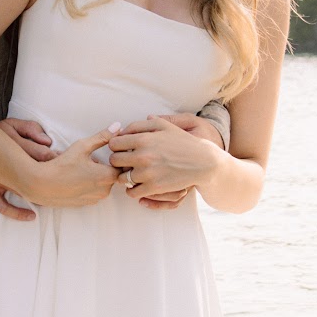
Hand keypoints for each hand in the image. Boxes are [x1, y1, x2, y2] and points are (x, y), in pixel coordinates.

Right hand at [0, 119, 61, 221]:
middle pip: (35, 173)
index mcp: (13, 147)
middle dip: (52, 178)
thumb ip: (30, 128)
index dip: (57, 161)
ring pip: (23, 191)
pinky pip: (4, 208)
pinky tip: (32, 216)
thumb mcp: (9, 125)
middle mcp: (6, 166)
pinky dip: (18, 213)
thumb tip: (48, 141)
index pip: (42, 154)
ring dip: (39, 195)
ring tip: (52, 197)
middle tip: (64, 182)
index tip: (67, 164)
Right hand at [24, 130, 119, 209]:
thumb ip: (102, 137)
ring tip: (82, 168)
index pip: (123, 166)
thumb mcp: (82, 146)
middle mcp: (104, 191)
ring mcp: (94, 199)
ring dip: (97, 176)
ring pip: (103, 185)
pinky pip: (93, 192)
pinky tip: (76, 177)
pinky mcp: (85, 204)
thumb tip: (117, 126)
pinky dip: (89, 185)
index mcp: (107, 176)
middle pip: (113, 176)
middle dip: (106, 167)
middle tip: (91, 159)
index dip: (116, 157)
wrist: (42, 185)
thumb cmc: (62, 165)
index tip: (108, 152)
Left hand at [106, 114, 222, 201]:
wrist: (202, 162)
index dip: (116, 146)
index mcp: (143, 139)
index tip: (122, 149)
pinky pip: (132, 192)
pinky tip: (138, 185)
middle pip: (114, 161)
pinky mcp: (154, 187)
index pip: (114, 144)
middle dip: (118, 161)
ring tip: (133, 174)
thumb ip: (143, 124)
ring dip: (125, 176)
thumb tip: (124, 128)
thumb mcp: (166, 126)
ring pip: (122, 178)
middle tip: (125, 163)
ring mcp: (147, 173)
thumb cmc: (183, 142)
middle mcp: (143, 156)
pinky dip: (132, 190)